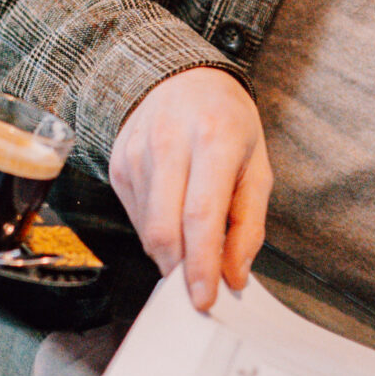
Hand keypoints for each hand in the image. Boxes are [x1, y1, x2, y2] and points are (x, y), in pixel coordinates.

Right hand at [107, 65, 269, 310]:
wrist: (181, 77)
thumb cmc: (227, 122)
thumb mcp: (257, 166)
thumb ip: (249, 225)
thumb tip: (234, 275)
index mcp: (213, 138)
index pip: (201, 216)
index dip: (201, 264)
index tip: (205, 298)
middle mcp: (168, 141)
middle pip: (164, 228)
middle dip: (180, 270)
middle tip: (197, 289)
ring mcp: (136, 151)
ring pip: (146, 228)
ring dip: (170, 252)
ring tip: (192, 244)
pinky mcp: (117, 162)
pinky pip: (135, 216)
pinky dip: (156, 231)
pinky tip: (173, 215)